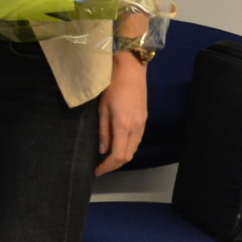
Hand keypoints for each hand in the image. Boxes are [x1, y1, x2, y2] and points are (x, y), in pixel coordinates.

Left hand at [94, 52, 148, 174]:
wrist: (131, 70)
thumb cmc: (112, 86)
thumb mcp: (102, 108)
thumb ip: (104, 131)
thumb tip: (102, 150)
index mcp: (123, 126)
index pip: (118, 156)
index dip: (107, 167)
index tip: (96, 170)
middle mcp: (136, 129)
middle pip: (128, 156)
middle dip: (114, 165)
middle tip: (100, 166)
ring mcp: (142, 124)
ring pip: (134, 149)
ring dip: (121, 157)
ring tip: (107, 158)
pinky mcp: (144, 119)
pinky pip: (137, 140)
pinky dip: (127, 147)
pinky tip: (118, 144)